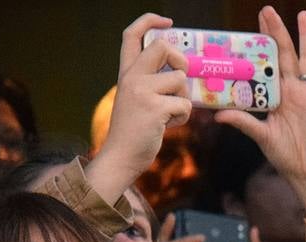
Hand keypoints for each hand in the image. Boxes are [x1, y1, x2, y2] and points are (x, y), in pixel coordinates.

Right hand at [87, 14, 190, 205]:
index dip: (149, 21)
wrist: (121, 156)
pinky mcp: (154, 107)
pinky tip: (167, 125)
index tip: (168, 21)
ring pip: (180, 80)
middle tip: (181, 79)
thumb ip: (153, 83)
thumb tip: (182, 71)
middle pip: (163, 47)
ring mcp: (141, 90)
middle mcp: (131, 77)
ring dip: (183, 99)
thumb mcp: (139, 100)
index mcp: (126, 73)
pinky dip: (183, 116)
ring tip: (169, 114)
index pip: (131, 35)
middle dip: (181, 60)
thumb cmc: (136, 131)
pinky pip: (184, 104)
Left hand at [215, 7, 305, 223]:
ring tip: (303, 15)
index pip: (266, 64)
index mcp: (276, 96)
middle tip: (267, 10)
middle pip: (284, 55)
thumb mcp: (262, 137)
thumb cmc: (287, 156)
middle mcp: (292, 91)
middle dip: (277, 32)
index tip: (254, 24)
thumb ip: (244, 122)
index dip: (261, 44)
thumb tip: (219, 114)